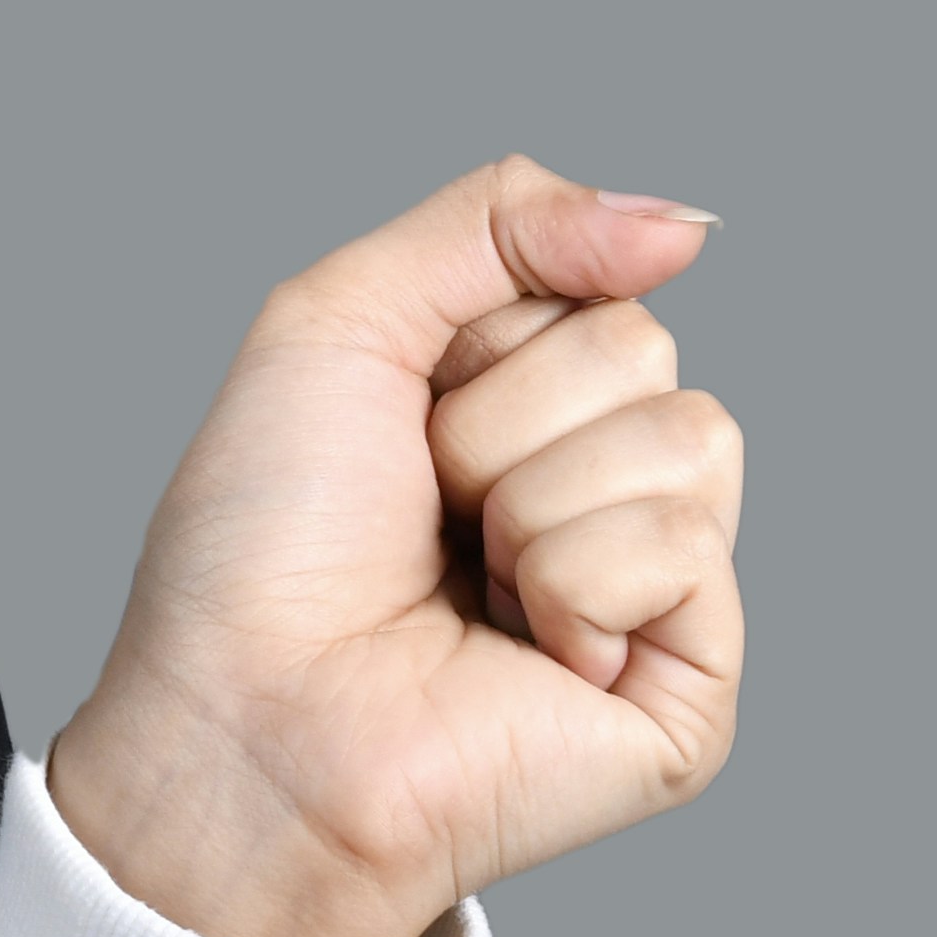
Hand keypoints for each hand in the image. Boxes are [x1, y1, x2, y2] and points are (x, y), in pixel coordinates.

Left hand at [45, 160, 746, 936]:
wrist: (246, 717)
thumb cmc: (263, 544)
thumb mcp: (344, 317)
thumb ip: (500, 222)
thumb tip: (682, 219)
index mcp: (525, 402)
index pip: (594, 282)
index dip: (479, 336)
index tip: (400, 416)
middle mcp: (600, 485)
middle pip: (644, 349)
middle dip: (501, 417)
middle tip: (427, 511)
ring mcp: (654, 588)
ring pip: (688, 438)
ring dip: (531, 501)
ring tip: (467, 583)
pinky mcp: (690, 685)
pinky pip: (685, 545)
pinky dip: (572, 584)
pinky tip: (520, 652)